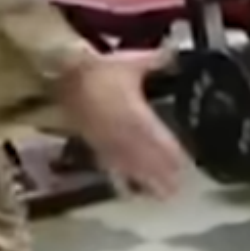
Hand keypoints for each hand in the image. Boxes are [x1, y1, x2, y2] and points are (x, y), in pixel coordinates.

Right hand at [58, 48, 186, 199]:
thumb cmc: (100, 69)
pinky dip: (120, 180)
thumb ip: (156, 60)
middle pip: (144, 156)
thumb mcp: (130, 61)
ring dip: (145, 180)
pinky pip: (109, 166)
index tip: (183, 164)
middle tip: (178, 189)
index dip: (168, 151)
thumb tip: (176, 55)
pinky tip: (130, 193)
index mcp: (132, 111)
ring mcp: (107, 141)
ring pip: (129, 165)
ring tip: (163, 196)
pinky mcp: (95, 145)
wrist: (65, 77)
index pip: (154, 135)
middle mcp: (120, 131)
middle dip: (160, 173)